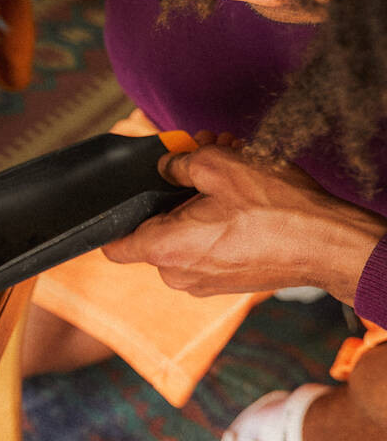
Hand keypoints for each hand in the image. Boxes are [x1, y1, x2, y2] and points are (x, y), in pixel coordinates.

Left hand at [103, 141, 386, 304]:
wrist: (329, 244)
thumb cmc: (275, 209)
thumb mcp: (218, 165)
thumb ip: (178, 163)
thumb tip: (166, 166)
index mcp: (164, 249)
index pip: (112, 246)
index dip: (113, 220)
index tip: (124, 200)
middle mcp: (177, 274)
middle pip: (155, 228)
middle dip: (173, 192)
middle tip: (197, 159)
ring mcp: (202, 282)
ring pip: (183, 234)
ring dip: (198, 202)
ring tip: (227, 169)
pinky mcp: (225, 281)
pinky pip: (205, 247)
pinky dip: (213, 221)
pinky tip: (239, 194)